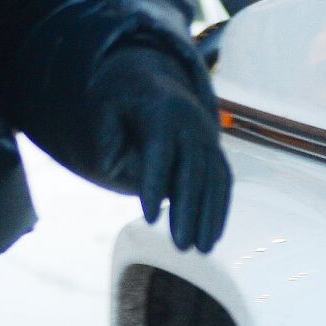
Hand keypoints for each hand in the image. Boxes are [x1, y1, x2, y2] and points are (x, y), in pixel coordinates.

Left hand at [88, 45, 231, 252]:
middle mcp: (192, 121)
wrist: (148, 75)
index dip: (155, 184)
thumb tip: (139, 181)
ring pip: (214, 178)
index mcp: (161, 109)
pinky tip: (212, 236)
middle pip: (192, 170)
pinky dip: (220, 208)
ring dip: (210, 216)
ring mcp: (208, 134)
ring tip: (201, 250)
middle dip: (188, 210)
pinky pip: (223, 179)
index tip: (150, 219)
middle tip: (181, 246)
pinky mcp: (214, 148)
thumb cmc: (119, 100)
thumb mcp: (103, 111)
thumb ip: (110, 144)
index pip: (160, 151)